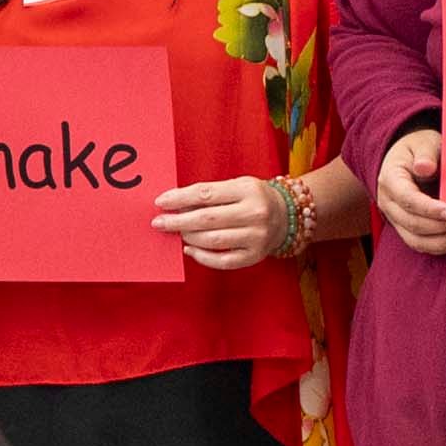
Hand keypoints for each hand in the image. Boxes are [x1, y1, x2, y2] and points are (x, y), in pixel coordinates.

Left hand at [154, 175, 285, 272]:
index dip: (180, 198)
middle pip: (207, 219)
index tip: (161, 202)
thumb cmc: (254, 198)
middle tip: (159, 222)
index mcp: (248, 189)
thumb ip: (211, 194)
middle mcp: (254, 213)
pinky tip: (190, 250)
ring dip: (189, 237)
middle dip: (178, 221)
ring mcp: (256, 236)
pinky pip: (223, 260)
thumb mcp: (237, 185)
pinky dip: (202, 257)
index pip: (206, 194)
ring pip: (213, 240)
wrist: (287, 216)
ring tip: (177, 233)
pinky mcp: (255, 256)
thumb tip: (176, 206)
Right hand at [376, 130, 445, 256]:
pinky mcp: (404, 227)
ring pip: (415, 239)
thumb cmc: (419, 148)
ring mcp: (394, 217)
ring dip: (442, 242)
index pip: (408, 199)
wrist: (408, 157)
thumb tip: (425, 168)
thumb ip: (425, 154)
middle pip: (412, 223)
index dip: (430, 209)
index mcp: (390, 179)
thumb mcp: (423, 143)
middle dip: (442, 227)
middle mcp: (388, 202)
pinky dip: (438, 246)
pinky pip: (419, 243)